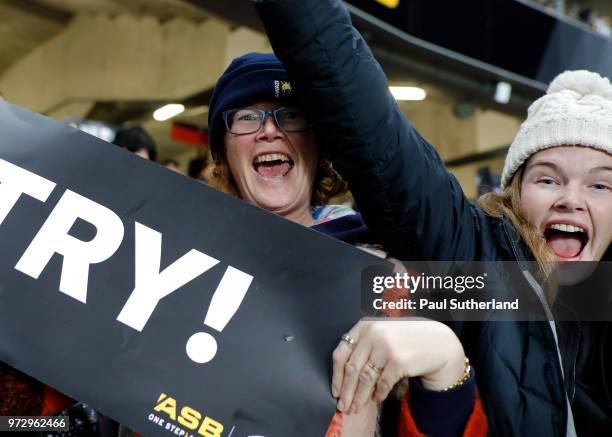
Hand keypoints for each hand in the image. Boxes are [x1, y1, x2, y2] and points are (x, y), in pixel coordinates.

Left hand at [331, 319, 465, 414]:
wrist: (436, 341)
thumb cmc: (404, 338)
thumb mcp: (380, 332)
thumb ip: (362, 345)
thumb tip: (342, 375)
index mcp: (364, 326)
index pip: (341, 353)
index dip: (336, 375)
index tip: (335, 391)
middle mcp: (373, 334)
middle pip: (351, 369)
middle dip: (346, 391)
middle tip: (343, 406)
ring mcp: (386, 348)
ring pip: (365, 379)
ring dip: (359, 397)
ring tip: (356, 408)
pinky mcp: (398, 362)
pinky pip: (382, 384)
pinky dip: (377, 395)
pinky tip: (375, 399)